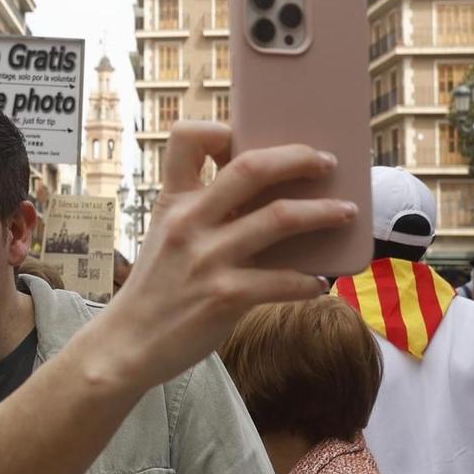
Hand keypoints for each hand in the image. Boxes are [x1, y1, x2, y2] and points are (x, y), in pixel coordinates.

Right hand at [96, 123, 353, 392]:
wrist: (127, 344)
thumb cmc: (155, 290)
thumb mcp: (166, 237)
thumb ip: (202, 214)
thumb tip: (263, 200)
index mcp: (174, 201)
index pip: (187, 138)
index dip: (222, 129)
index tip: (249, 139)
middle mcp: (190, 222)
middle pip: (252, 168)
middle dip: (299, 159)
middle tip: (326, 162)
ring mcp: (208, 258)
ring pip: (280, 218)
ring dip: (323, 212)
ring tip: (346, 213)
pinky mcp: (225, 297)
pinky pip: (284, 280)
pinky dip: (310, 281)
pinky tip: (320, 283)